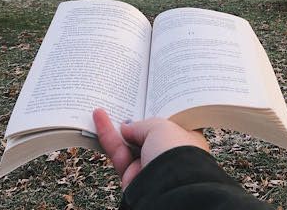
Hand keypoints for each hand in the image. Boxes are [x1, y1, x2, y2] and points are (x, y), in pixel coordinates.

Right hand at [92, 108, 208, 188]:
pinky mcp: (132, 176)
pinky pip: (117, 152)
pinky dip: (107, 135)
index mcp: (188, 139)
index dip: (159, 110)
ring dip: (117, 125)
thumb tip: (127, 128)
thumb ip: (142, 124)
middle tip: (126, 101)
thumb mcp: (161, 126)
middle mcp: (170, 153)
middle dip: (136, 118)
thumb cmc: (177, 155)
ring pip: (129, 142)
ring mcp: (151, 165)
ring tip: (106, 104)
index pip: (172, 122)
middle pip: (148, 132)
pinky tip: (99, 118)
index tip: (148, 97)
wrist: (168, 190)